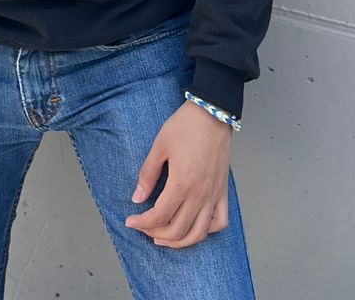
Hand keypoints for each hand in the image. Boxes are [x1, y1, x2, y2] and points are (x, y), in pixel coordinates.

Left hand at [124, 101, 232, 248]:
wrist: (212, 113)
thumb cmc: (184, 126)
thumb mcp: (159, 146)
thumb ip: (148, 175)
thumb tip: (137, 199)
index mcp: (181, 184)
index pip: (159, 216)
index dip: (142, 223)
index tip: (130, 221)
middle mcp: (200, 195)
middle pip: (177, 230)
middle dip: (155, 233)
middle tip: (143, 227)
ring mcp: (214, 196)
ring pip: (198, 233)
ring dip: (180, 242)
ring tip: (164, 237)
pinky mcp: (223, 192)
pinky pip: (220, 222)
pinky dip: (207, 231)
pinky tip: (194, 228)